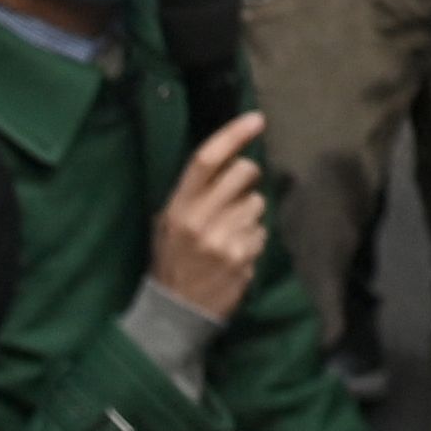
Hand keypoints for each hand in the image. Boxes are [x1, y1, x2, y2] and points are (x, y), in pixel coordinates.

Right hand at [150, 111, 268, 318]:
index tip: (256, 119)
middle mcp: (202, 221)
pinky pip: (262, 232)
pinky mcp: (244, 260)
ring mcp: (225, 241)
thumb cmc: (173, 259)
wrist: (176, 311)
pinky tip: (235, 252)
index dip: (233, 134)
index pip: (207, 160)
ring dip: (249, 212)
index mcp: (179, 207)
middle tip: (237, 190)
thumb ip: (194, 193)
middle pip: (243, 172)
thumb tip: (230, 159)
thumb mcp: (168, 222)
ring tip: (229, 232)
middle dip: (248, 175)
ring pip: (258, 202)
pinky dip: (253, 238)